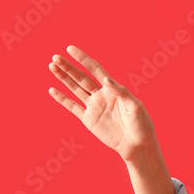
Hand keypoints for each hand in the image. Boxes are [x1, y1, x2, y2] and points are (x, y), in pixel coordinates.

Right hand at [48, 45, 157, 162]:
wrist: (137, 145)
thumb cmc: (141, 124)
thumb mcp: (134, 106)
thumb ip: (121, 92)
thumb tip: (105, 79)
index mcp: (113, 89)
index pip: (95, 69)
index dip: (83, 59)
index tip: (71, 49)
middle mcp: (101, 95)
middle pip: (81, 78)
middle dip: (68, 67)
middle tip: (55, 57)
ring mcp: (93, 107)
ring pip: (75, 89)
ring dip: (63, 78)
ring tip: (52, 66)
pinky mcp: (88, 120)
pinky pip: (72, 107)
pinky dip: (62, 99)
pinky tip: (52, 90)